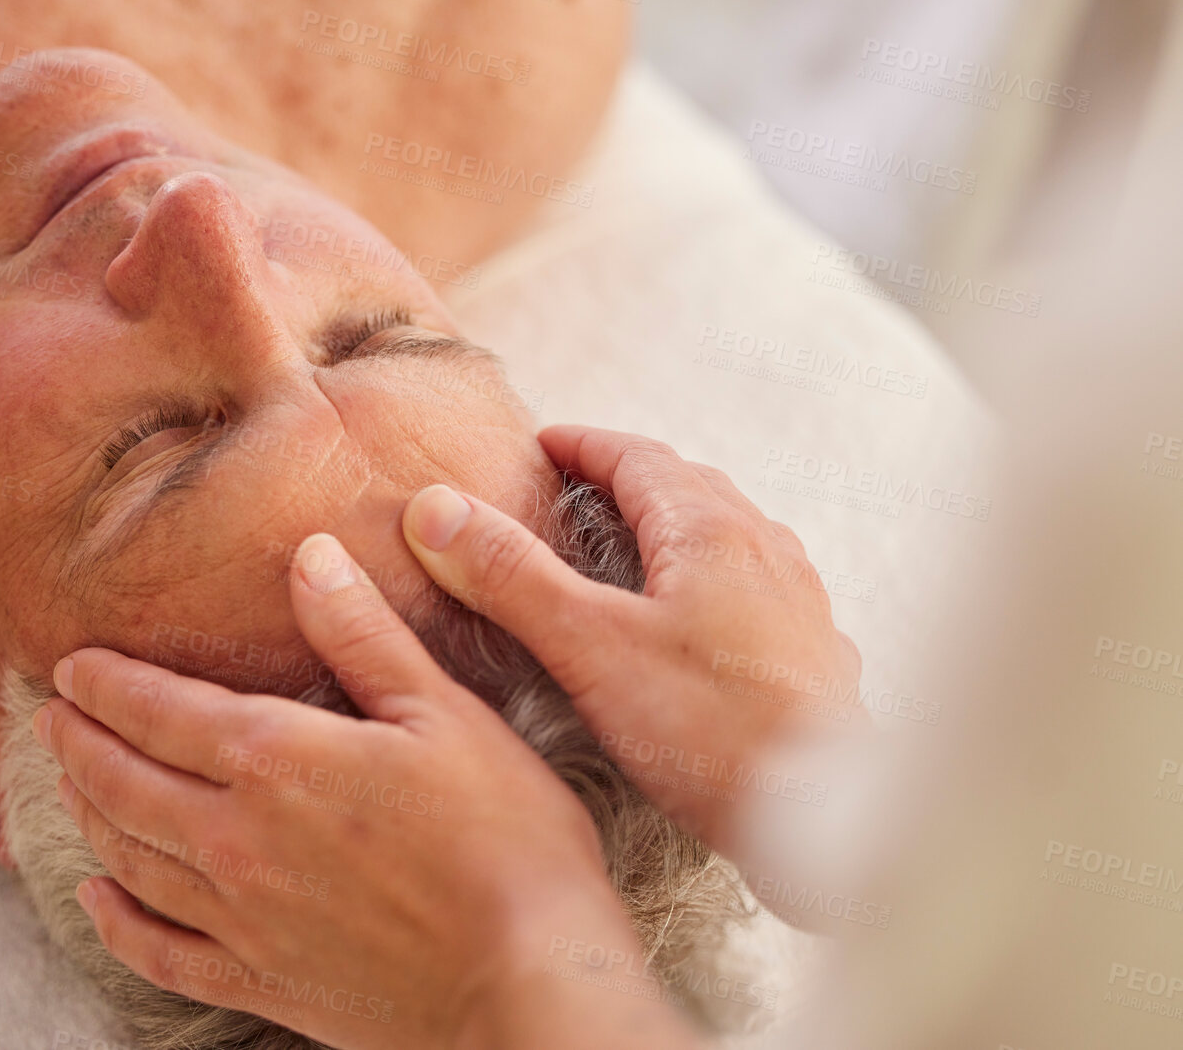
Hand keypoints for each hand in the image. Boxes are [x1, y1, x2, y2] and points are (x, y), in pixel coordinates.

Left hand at [34, 533, 697, 1049]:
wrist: (526, 986)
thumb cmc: (508, 843)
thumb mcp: (445, 714)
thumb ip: (364, 636)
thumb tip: (309, 556)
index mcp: (277, 760)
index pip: (157, 710)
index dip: (104, 684)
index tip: (70, 666)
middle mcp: (236, 838)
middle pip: (122, 783)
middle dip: (77, 743)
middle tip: (49, 718)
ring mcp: (241, 917)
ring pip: (129, 859)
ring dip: (87, 815)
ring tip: (69, 785)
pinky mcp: (260, 981)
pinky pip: (158, 952)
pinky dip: (114, 923)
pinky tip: (95, 900)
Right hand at [400, 425, 865, 857]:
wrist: (826, 818)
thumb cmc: (713, 731)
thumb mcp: (589, 646)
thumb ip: (512, 576)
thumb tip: (439, 511)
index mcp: (710, 530)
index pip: (637, 456)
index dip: (582, 445)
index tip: (541, 446)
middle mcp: (764, 551)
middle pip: (687, 490)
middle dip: (626, 482)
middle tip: (572, 494)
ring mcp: (796, 604)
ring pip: (726, 542)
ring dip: (671, 533)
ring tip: (626, 557)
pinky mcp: (811, 657)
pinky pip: (753, 595)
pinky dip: (709, 588)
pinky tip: (692, 632)